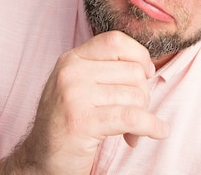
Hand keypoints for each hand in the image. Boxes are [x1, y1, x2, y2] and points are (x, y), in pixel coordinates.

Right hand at [4, 31, 169, 174]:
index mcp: (71, 60)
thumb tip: (148, 69)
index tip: (147, 74)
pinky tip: (159, 132)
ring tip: (130, 131)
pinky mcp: (82, 122)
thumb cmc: (67, 123)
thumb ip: (105, 71)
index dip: (139, 55)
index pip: (115, 41)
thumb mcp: (79, 86)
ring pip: (136, 95)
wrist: (41, 159)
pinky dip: (151, 126)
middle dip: (143, 95)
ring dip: (143, 116)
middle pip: (132, 71)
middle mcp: (70, 73)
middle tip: (134, 116)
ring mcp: (74, 96)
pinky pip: (132, 117)